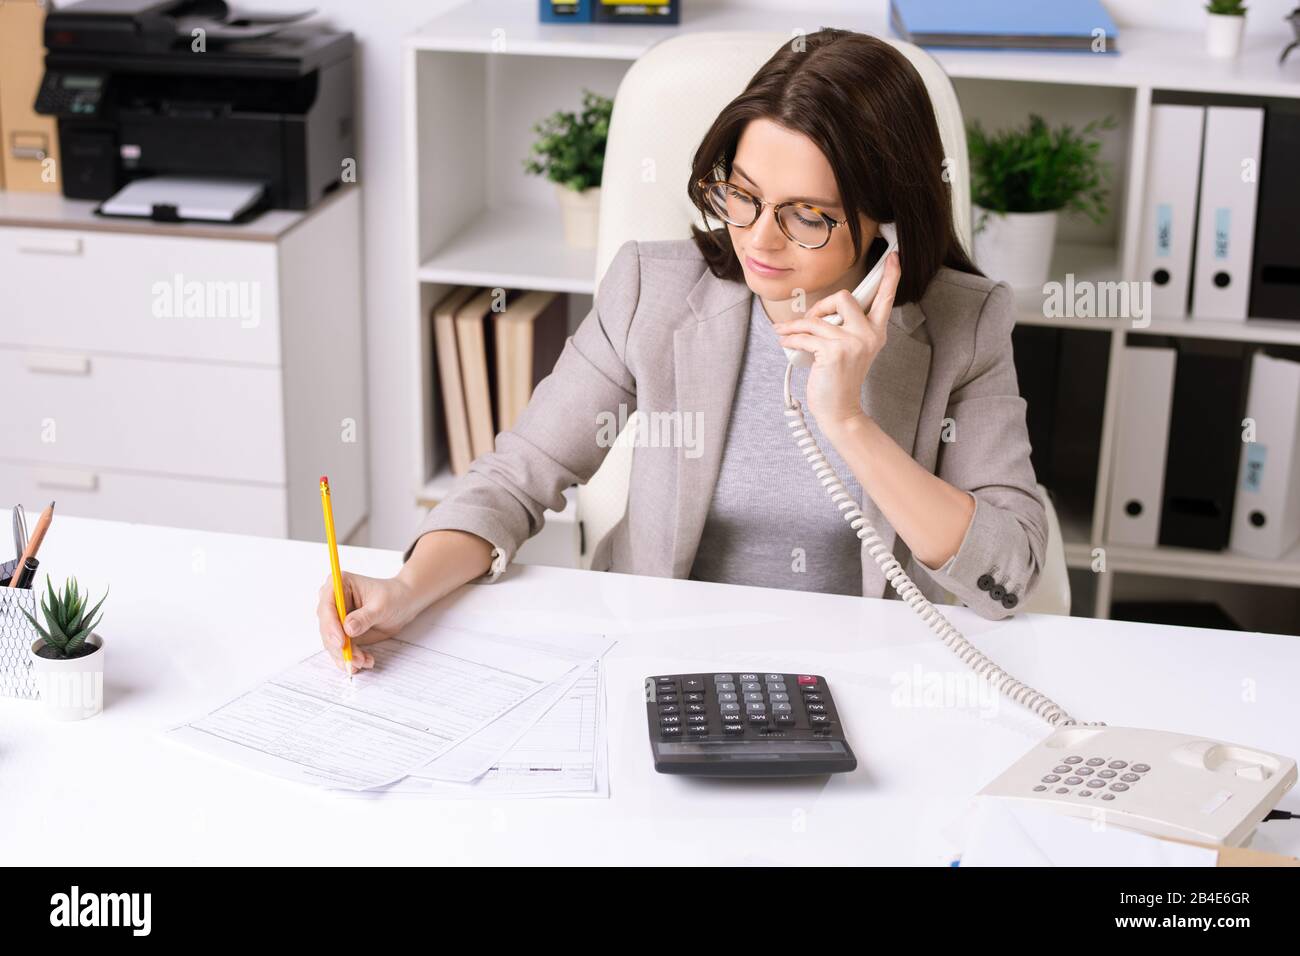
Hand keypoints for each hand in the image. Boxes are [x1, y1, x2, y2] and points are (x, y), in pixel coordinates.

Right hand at [316, 572, 416, 673]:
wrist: (404, 603)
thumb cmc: (393, 596)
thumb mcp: (381, 606)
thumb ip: (364, 617)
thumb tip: (347, 629)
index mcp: (339, 584)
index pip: (327, 606)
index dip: (330, 625)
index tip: (340, 641)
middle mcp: (333, 601)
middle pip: (326, 627)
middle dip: (338, 646)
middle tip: (353, 658)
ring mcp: (336, 619)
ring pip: (332, 642)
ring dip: (346, 655)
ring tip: (363, 661)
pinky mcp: (343, 633)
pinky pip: (341, 649)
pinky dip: (351, 658)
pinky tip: (365, 661)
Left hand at [773, 250, 900, 431]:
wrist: (840, 411)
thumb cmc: (839, 380)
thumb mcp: (850, 350)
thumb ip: (844, 328)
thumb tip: (819, 311)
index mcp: (876, 333)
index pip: (885, 299)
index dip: (890, 277)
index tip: (894, 256)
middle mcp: (868, 335)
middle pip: (844, 297)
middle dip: (822, 306)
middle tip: (810, 321)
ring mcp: (852, 343)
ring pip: (817, 319)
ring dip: (795, 326)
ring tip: (786, 333)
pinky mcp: (833, 352)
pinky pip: (805, 335)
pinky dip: (790, 338)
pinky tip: (785, 341)